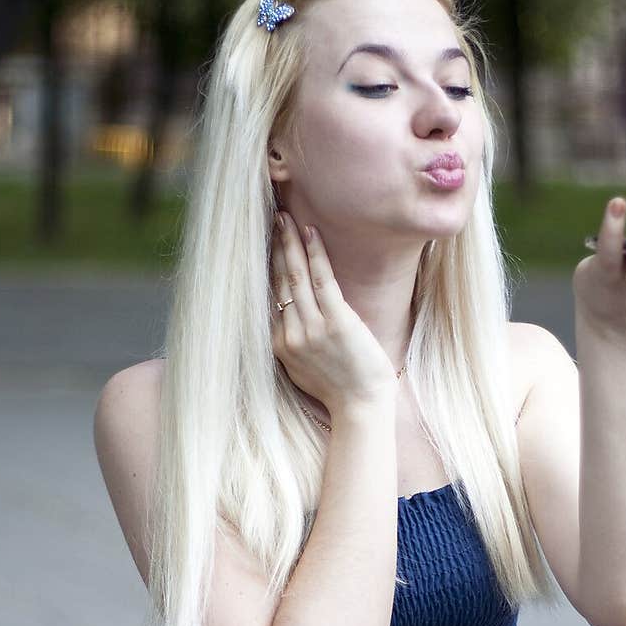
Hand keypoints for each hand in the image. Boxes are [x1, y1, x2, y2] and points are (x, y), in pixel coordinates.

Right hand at [270, 212, 397, 415]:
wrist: (360, 407)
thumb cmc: (340, 390)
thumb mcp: (303, 370)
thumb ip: (293, 345)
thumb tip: (288, 322)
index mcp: (279, 345)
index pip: (270, 298)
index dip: (267, 267)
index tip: (265, 243)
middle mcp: (290, 334)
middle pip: (278, 281)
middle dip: (274, 247)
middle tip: (271, 219)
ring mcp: (311, 327)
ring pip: (295, 276)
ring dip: (289, 243)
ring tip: (285, 218)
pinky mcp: (336, 322)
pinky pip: (322, 280)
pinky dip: (316, 254)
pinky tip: (310, 233)